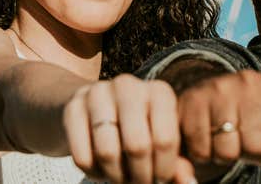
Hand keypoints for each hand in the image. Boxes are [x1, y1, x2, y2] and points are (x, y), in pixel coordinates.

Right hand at [63, 74, 195, 183]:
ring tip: (120, 177)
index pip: (165, 139)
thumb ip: (176, 162)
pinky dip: (93, 172)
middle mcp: (129, 86)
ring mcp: (97, 93)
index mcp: (159, 91)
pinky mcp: (72, 108)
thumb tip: (188, 182)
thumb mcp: (159, 141)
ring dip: (115, 176)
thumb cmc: (136, 130)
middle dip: (140, 176)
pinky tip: (100, 168)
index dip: (163, 170)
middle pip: (137, 146)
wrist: (90, 110)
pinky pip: (82, 155)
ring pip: (107, 152)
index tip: (159, 180)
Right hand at [178, 70, 260, 181]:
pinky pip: (201, 149)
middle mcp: (250, 80)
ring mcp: (219, 88)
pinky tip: (207, 137)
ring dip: (225, 155)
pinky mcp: (192, 100)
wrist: (212, 103)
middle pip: (258, 146)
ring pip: (227, 151)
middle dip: (250, 153)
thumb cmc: (256, 127)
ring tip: (224, 138)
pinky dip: (204, 154)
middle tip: (244, 139)